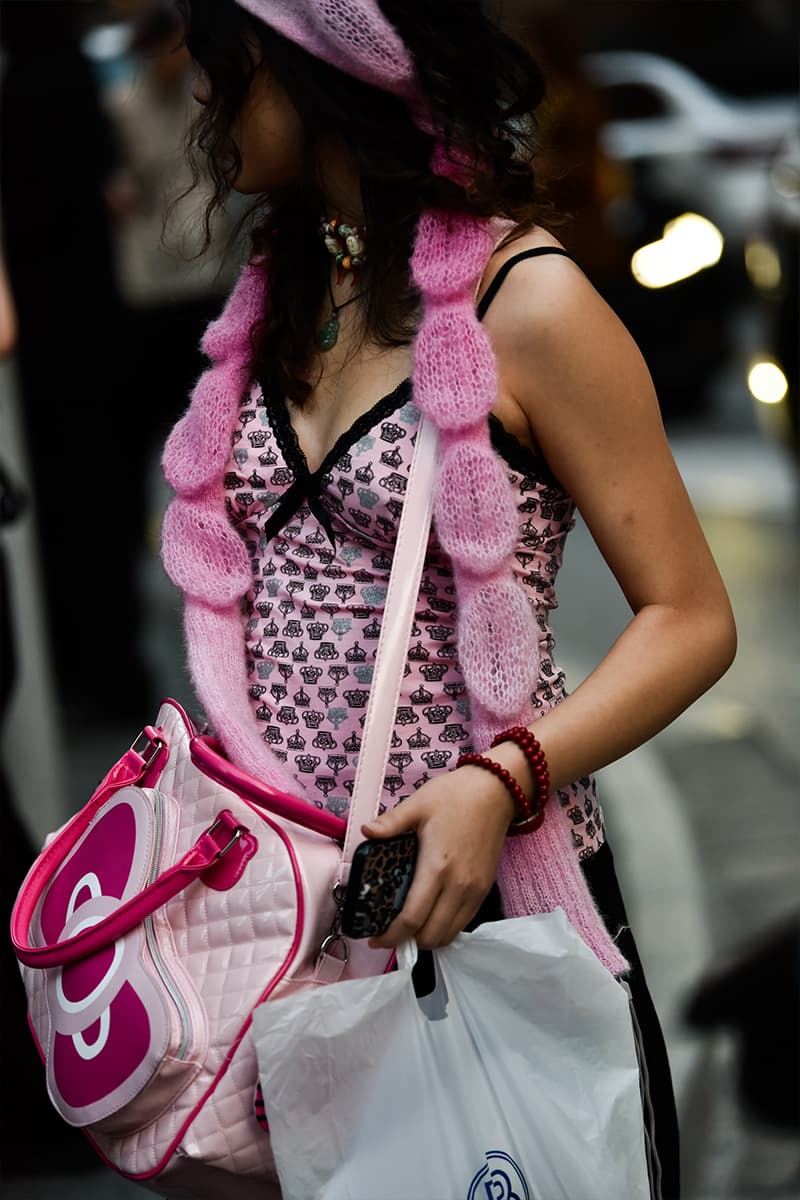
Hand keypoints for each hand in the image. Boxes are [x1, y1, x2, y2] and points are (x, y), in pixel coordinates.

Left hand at [360, 763, 515, 950]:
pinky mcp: (485, 889)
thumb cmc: (455, 795)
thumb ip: (391, 822)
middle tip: (389, 933)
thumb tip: (365, 832)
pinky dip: (444, 928)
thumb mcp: (418, 804)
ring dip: (427, 939)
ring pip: (449, 935)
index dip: (391, 936)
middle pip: (431, 936)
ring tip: (408, 928)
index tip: (374, 939)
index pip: (412, 918)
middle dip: (407, 942)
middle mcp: (458, 886)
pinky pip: (463, 922)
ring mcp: (475, 891)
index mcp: (436, 867)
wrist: (496, 791)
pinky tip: (430, 916)